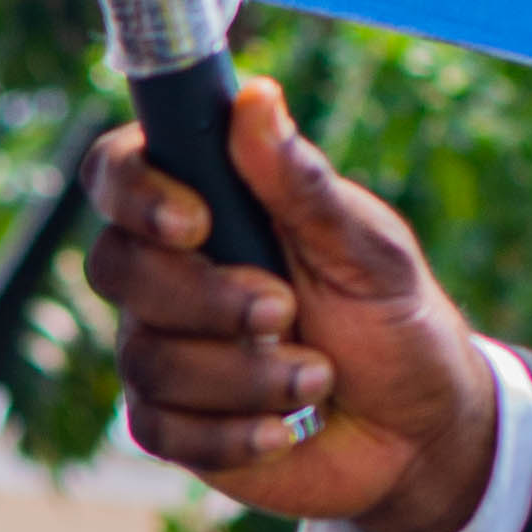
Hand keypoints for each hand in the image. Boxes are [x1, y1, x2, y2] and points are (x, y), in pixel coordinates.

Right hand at [82, 82, 507, 531]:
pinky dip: (230, 433)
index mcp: (209, 204)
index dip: (134, 192)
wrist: (416, 429)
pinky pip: (158, 427)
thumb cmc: (393, 319)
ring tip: (317, 378)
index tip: (196, 222)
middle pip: (115, 265)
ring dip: (242, 374)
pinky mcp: (171, 422)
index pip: (119, 172)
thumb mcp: (366, 247)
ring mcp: (163, 347)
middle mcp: (171, 271)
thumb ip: (302, 184)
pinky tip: (283, 431)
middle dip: (203, 297)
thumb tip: (255, 98)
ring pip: (146, 357)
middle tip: (284, 310)